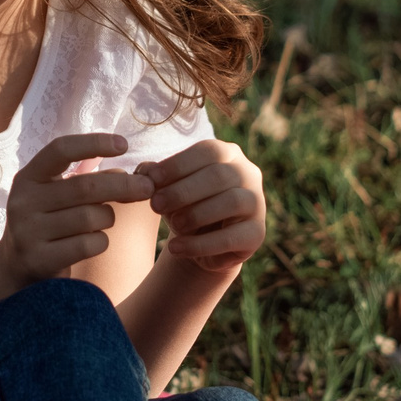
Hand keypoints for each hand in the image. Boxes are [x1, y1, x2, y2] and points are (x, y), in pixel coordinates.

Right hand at [0, 133, 155, 287]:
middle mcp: (23, 201)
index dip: (94, 143)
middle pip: (85, 186)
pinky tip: (93, 242)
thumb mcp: (60, 196)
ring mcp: (28, 232)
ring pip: (90, 217)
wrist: (17, 267)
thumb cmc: (50, 222)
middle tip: (148, 188)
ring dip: (108, 218)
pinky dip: (101, 242)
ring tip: (102, 222)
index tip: (123, 145)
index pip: (60, 150)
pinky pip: (89, 245)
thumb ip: (90, 182)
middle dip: (123, 186)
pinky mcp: (40, 259)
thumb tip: (133, 176)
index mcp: (29, 177)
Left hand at [139, 139, 266, 272]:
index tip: (150, 179)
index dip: (178, 164)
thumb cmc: (185, 204)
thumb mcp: (168, 188)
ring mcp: (257, 203)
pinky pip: (232, 238)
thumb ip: (156, 177)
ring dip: (197, 214)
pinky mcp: (257, 234)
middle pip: (219, 175)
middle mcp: (248, 173)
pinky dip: (200, 244)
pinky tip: (175, 249)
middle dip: (183, 191)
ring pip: (232, 202)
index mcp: (228, 153)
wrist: (201, 241)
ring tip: (172, 225)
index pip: (207, 151)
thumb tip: (144, 171)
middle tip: (155, 205)